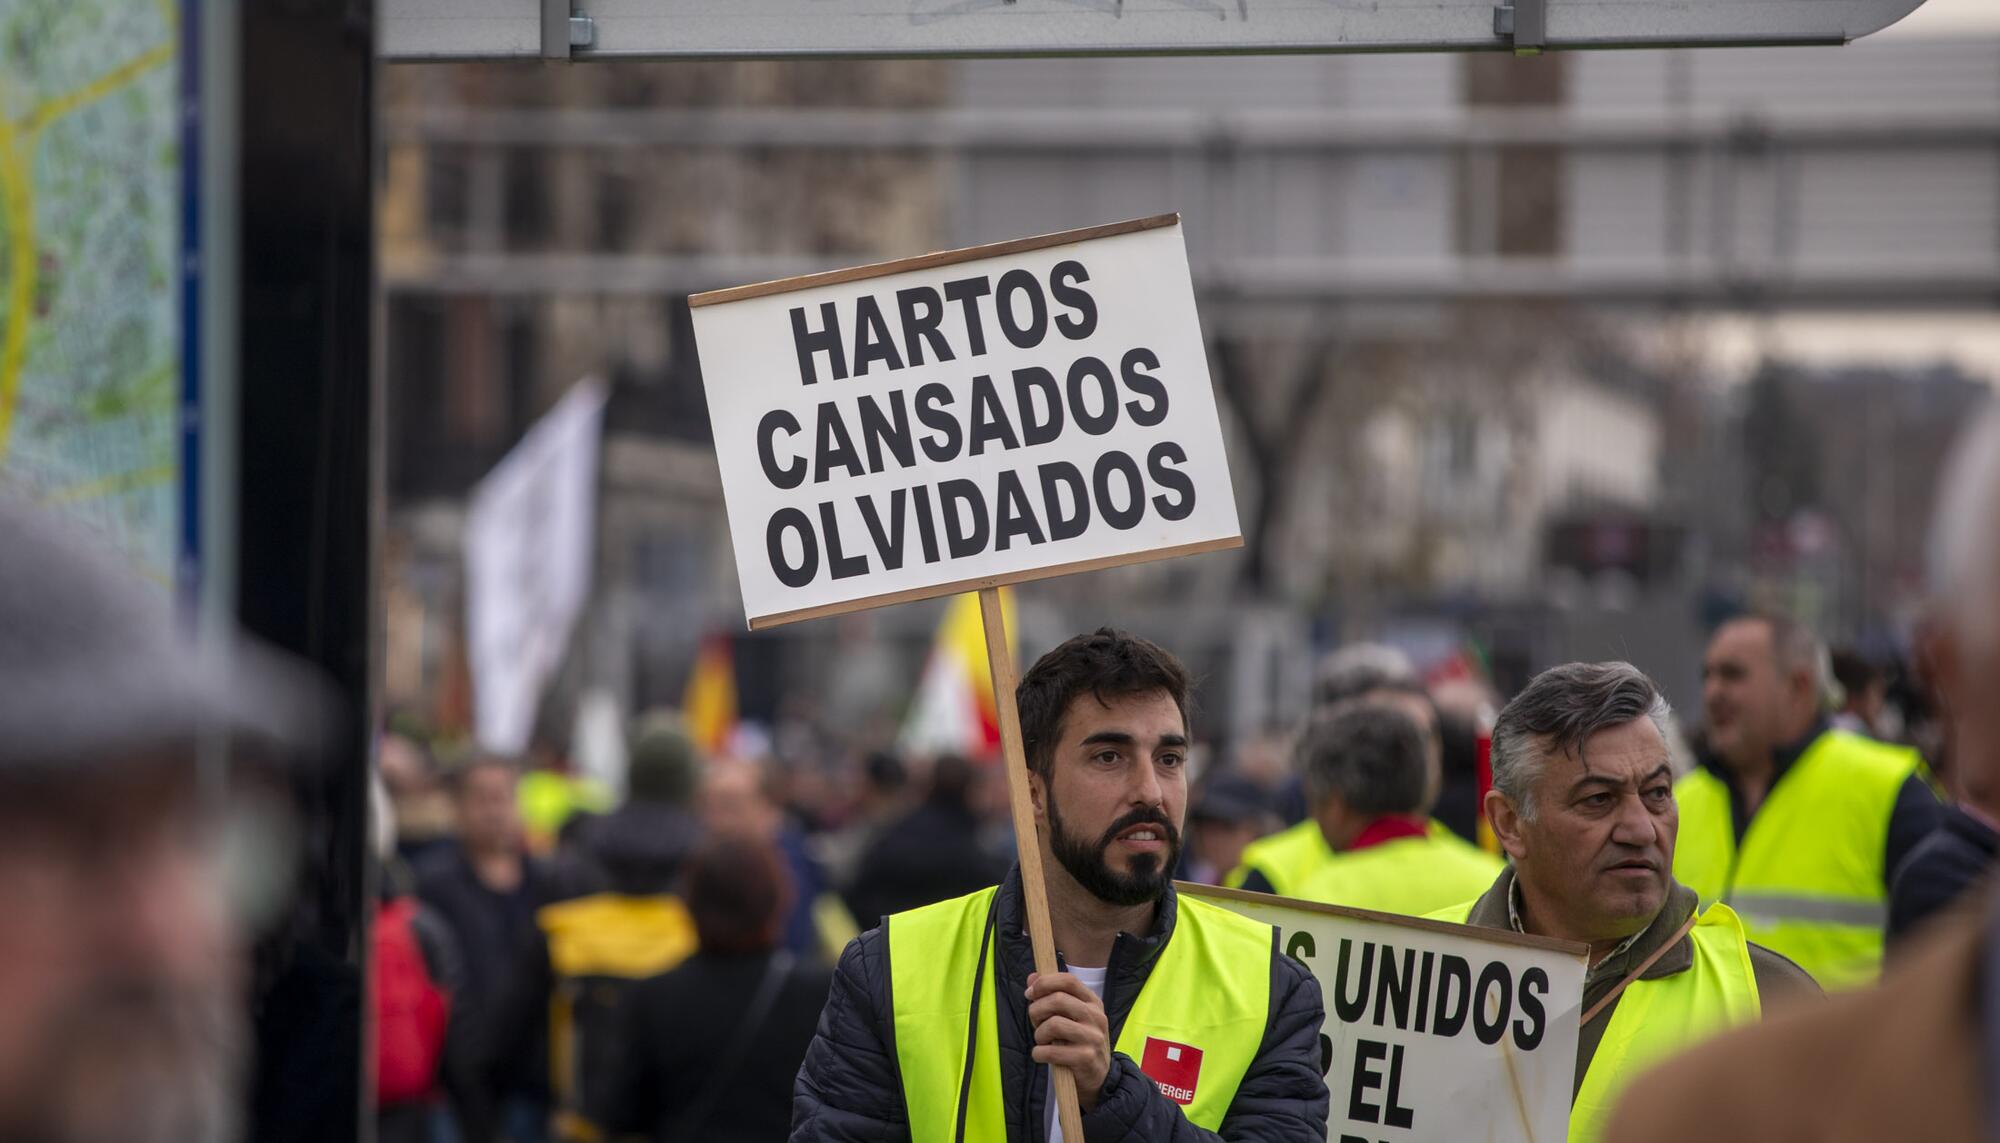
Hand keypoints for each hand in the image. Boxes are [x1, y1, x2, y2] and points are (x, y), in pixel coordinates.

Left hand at [1026, 971, 1111, 1110]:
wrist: (1097, 1077)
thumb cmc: (1077, 1042)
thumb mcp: (1069, 1017)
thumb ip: (1050, 995)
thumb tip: (1032, 977)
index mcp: (1092, 1002)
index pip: (1068, 980)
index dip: (1045, 983)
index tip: (1030, 993)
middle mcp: (1096, 1017)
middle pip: (1058, 999)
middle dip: (1037, 1010)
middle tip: (1035, 1022)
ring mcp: (1093, 1037)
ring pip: (1054, 1024)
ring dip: (1038, 1034)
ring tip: (1041, 1041)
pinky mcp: (1086, 1058)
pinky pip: (1051, 1051)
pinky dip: (1038, 1053)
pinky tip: (1042, 1055)